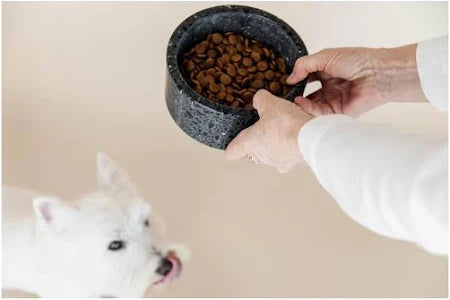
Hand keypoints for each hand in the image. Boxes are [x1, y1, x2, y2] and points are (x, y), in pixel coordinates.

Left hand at [225, 89, 311, 172]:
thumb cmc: (286, 125)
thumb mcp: (270, 104)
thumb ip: (261, 100)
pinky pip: (289, 155)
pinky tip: (297, 135)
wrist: (311, 138)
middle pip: (254, 152)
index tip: (232, 144)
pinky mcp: (294, 163)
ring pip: (272, 154)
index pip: (232, 152)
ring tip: (284, 129)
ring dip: (276, 144)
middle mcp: (262, 156)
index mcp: (250, 143)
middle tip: (265, 129)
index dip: (232, 147)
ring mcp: (278, 162)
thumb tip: (259, 98)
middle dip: (259, 141)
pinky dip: (292, 146)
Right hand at [287, 44, 426, 116]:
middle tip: (285, 94)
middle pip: (307, 94)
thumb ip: (304, 65)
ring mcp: (333, 101)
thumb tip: (290, 78)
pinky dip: (308, 109)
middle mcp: (330, 87)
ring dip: (300, 103)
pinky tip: (301, 103)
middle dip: (296, 95)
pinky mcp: (337, 113)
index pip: (306, 78)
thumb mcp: (324, 57)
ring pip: (311, 105)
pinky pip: (319, 113)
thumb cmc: (357, 61)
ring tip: (291, 99)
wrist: (377, 74)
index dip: (296, 80)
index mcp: (327, 72)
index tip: (284, 82)